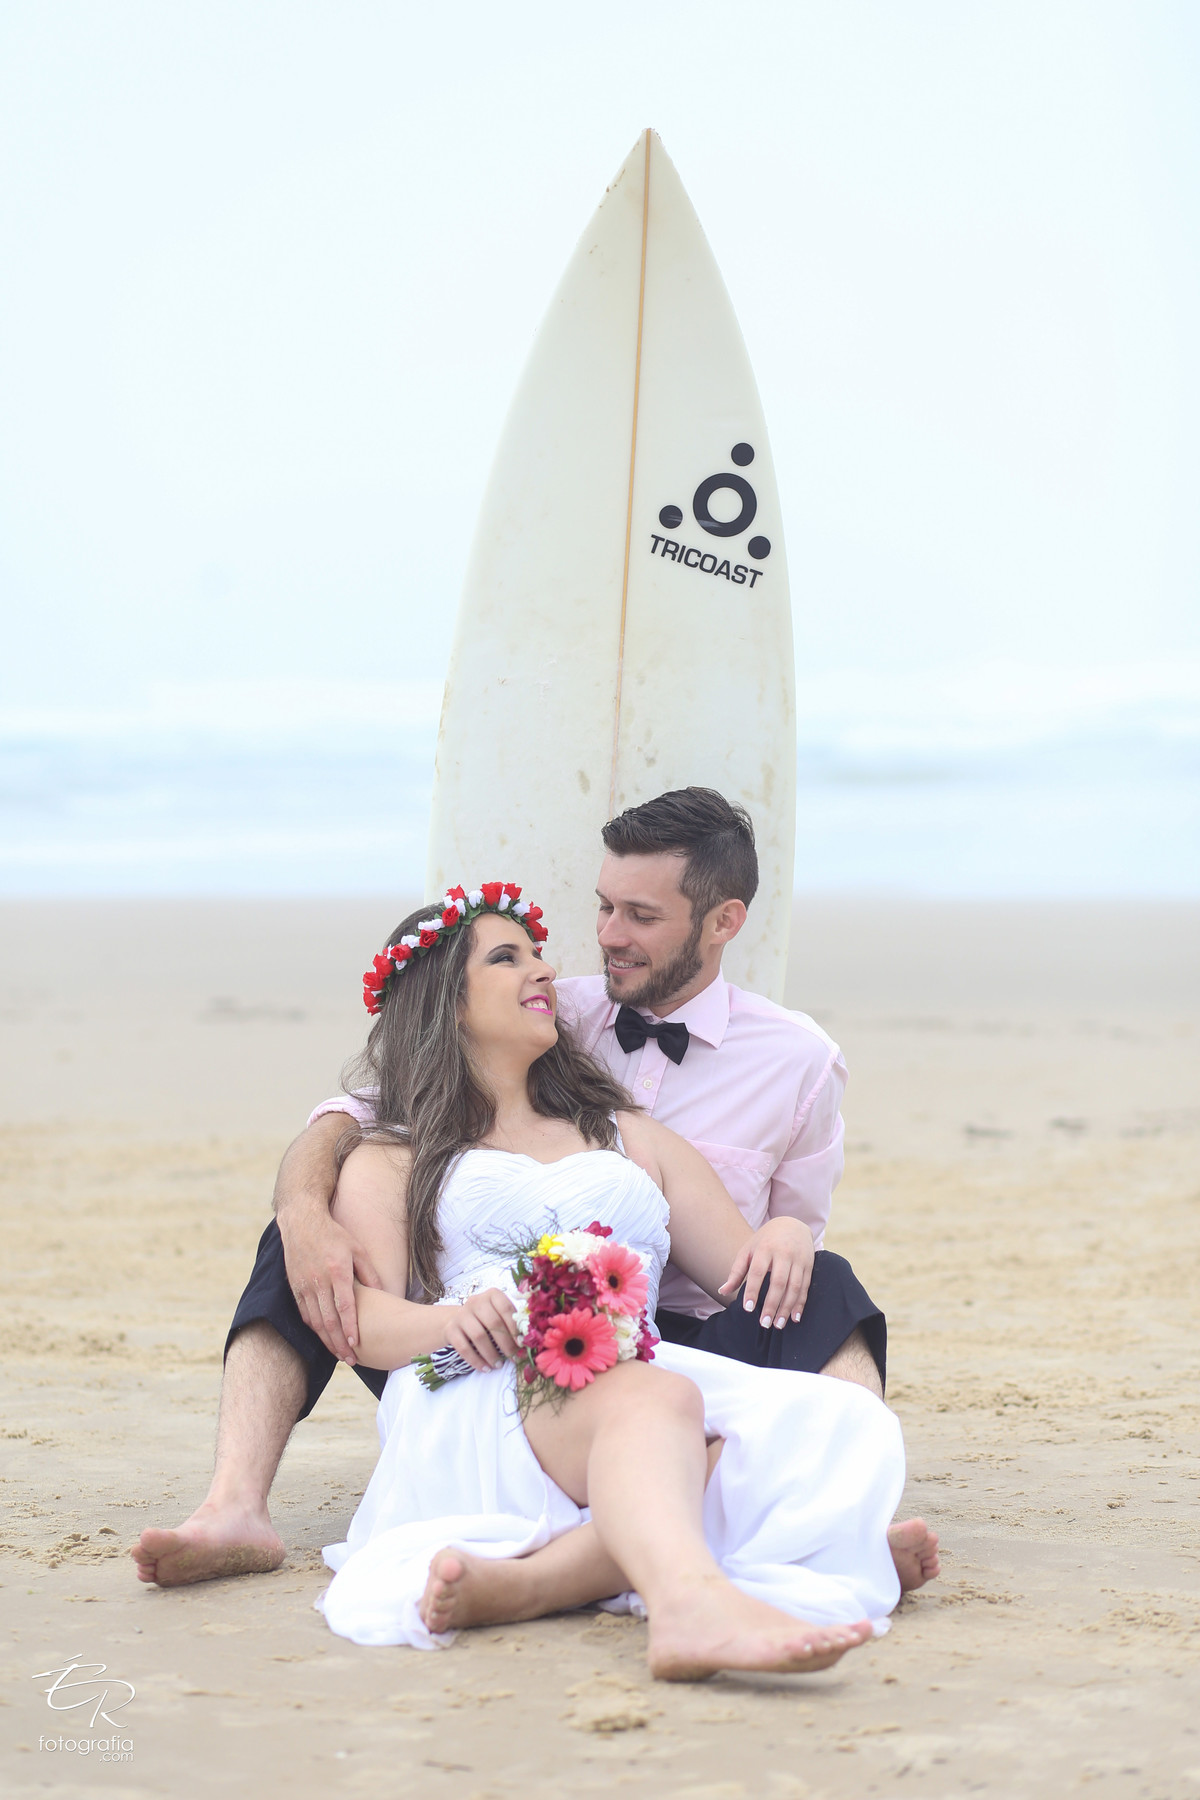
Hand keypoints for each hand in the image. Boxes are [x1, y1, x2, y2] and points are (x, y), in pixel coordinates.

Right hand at [279, 1207, 383, 1363]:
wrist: (302, 1222)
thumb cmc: (334, 1235)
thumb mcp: (357, 1249)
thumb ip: (369, 1273)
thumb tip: (383, 1294)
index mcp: (337, 1271)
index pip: (344, 1306)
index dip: (350, 1327)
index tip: (356, 1344)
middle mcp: (319, 1281)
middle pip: (329, 1320)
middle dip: (339, 1343)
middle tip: (350, 1360)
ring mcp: (304, 1285)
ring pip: (315, 1320)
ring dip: (326, 1340)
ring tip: (338, 1354)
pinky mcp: (295, 1287)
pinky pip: (304, 1313)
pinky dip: (314, 1328)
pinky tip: (323, 1337)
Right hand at [444, 1289, 519, 1370]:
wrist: (457, 1320)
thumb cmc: (485, 1319)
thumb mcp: (498, 1314)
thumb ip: (512, 1322)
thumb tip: (526, 1341)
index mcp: (492, 1295)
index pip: (506, 1308)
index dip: (515, 1327)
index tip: (521, 1344)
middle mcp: (475, 1301)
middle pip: (493, 1323)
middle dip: (505, 1343)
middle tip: (513, 1358)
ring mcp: (461, 1315)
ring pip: (478, 1336)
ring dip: (491, 1354)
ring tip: (499, 1365)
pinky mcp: (451, 1329)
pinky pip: (463, 1348)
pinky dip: (476, 1360)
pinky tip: (485, 1368)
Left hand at [718, 1217, 814, 1329]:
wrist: (793, 1224)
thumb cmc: (765, 1240)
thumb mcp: (748, 1250)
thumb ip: (736, 1271)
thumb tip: (722, 1291)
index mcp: (765, 1248)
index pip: (758, 1271)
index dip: (753, 1290)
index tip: (748, 1308)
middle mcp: (783, 1253)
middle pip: (778, 1282)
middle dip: (772, 1304)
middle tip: (764, 1323)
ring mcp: (798, 1259)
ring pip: (794, 1287)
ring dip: (787, 1308)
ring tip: (778, 1324)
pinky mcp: (809, 1265)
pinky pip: (805, 1287)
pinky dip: (800, 1304)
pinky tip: (795, 1318)